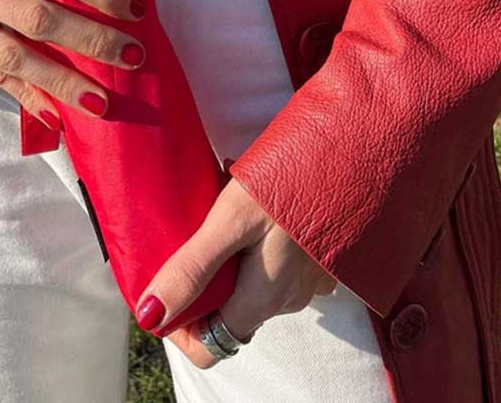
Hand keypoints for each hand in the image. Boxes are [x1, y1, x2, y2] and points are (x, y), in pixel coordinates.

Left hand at [136, 178, 336, 367]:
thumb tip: (150, 315)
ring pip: (254, 284)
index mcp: (262, 300)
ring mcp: (310, 281)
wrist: (350, 155)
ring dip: (233, 255)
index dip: (182, 327)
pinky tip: (257, 204)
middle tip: (195, 230)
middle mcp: (288, 301)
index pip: (211, 346)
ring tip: (225, 206)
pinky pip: (279, 263)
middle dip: (206, 280)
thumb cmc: (289, 183)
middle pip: (231, 312)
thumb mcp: (230, 220)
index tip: (169, 285)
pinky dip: (259, 242)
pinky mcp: (321, 257)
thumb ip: (191, 269)